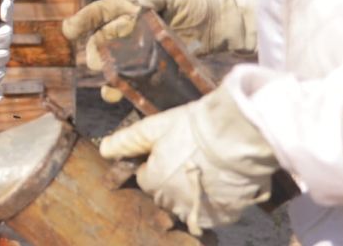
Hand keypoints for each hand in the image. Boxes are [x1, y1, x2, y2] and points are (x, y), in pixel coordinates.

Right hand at [62, 0, 254, 101]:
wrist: (222, 19)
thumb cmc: (196, 0)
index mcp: (130, 8)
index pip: (100, 13)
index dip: (83, 21)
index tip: (68, 31)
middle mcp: (131, 29)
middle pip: (104, 42)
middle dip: (95, 53)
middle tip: (95, 63)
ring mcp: (142, 50)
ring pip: (117, 64)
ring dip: (109, 77)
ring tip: (109, 89)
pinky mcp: (156, 66)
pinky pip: (137, 78)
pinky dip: (130, 89)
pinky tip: (126, 96)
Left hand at [99, 83, 277, 235]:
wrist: (238, 136)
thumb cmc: (194, 128)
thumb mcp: (155, 128)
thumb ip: (127, 141)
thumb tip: (104, 149)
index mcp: (153, 182)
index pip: (145, 180)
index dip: (155, 165)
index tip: (169, 153)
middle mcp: (172, 202)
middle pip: (164, 196)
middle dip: (170, 182)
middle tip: (188, 160)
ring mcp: (199, 211)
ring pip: (186, 208)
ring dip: (190, 196)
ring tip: (205, 173)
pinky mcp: (224, 215)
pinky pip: (212, 215)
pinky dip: (213, 204)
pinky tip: (220, 186)